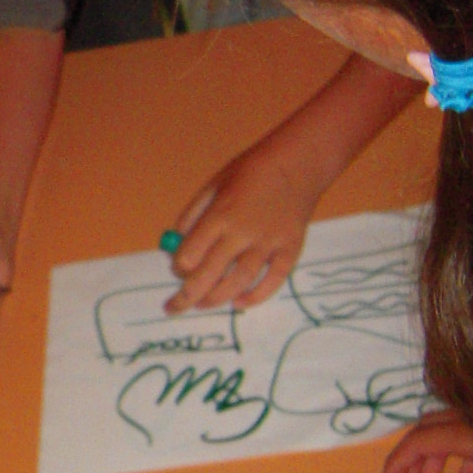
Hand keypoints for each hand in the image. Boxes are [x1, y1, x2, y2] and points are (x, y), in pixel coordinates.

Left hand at [163, 147, 318, 313]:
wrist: (298, 164)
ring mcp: (269, 244)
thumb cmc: (250, 172)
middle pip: (210, 274)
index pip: (190, 254)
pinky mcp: (290, 249)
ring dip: (217, 298)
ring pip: (239, 281)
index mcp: (220, 216)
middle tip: (173, 307)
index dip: (179, 266)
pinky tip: (239, 303)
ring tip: (203, 304)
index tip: (178, 268)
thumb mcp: (213, 184)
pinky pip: (274, 280)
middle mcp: (243, 233)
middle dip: (187, 295)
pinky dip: (256, 296)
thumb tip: (175, 244)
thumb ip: (193, 214)